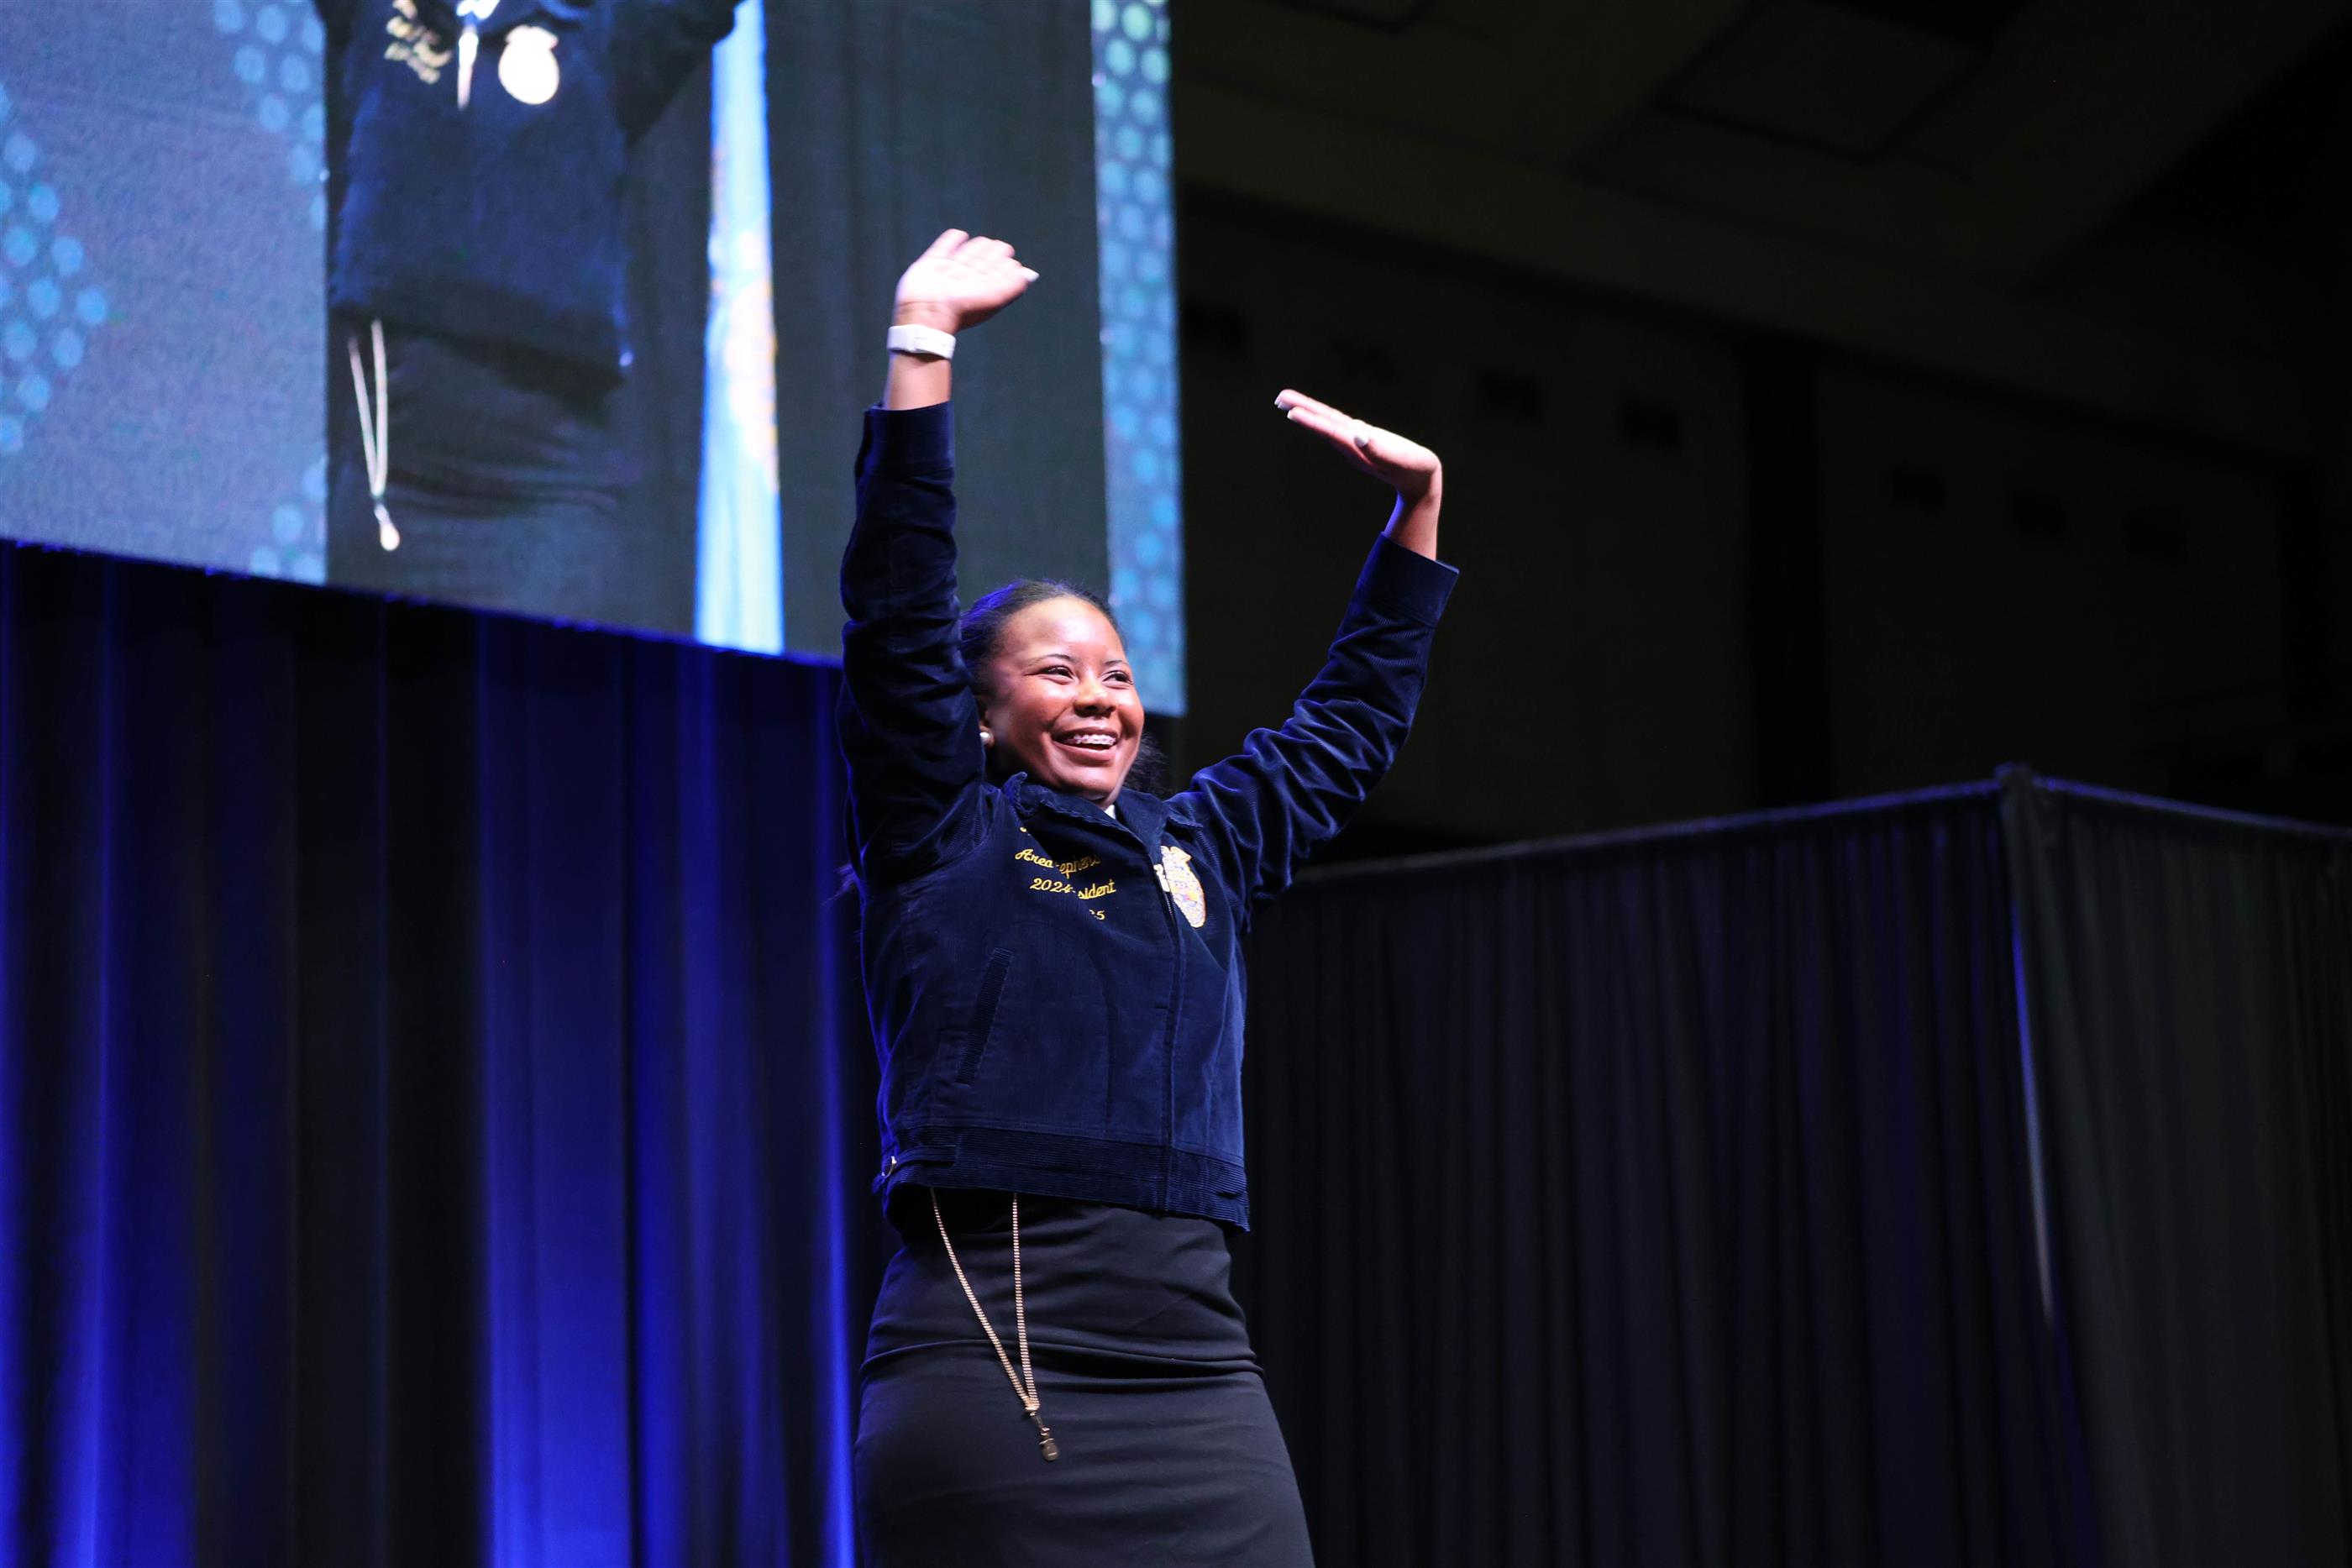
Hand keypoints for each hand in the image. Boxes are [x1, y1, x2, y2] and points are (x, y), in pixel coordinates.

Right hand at [893, 229, 1038, 335]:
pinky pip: (942, 248)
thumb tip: (1027, 275)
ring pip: (965, 254)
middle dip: (991, 254)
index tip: (1010, 261)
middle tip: (1000, 247)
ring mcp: (947, 272)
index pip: (995, 274)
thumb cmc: (963, 308)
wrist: (929, 313)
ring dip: (976, 247)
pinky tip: (959, 235)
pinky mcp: (930, 265)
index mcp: (980, 289)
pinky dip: (951, 240)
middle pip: (981, 263)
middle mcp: (964, 280)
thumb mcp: (995, 298)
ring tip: (983, 242)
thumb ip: (1013, 286)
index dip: (1005, 266)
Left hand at [1274, 390, 1441, 502]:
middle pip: (1322, 423)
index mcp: (1357, 447)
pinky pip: (1340, 425)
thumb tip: (1358, 436)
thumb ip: (1378, 448)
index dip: (1310, 420)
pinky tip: (1318, 415)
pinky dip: (1326, 417)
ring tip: (1289, 404)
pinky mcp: (1364, 440)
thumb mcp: (1397, 458)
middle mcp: (1352, 445)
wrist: (1421, 482)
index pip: (1329, 430)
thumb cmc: (1413, 470)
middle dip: (1301, 410)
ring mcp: (1356, 443)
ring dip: (1309, 412)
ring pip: (1328, 423)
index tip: (1290, 411)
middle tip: (1279, 398)